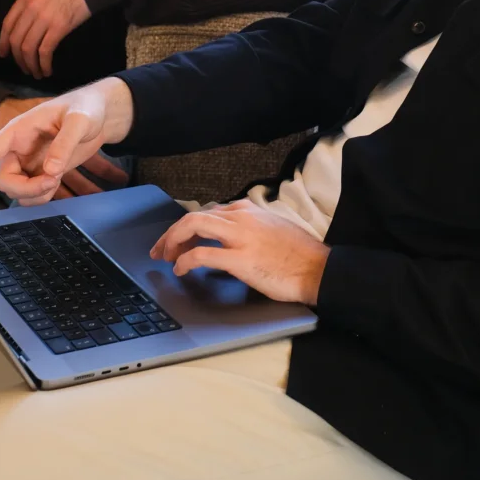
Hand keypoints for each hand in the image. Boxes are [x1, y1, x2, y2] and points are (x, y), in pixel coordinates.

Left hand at [0, 0, 90, 79]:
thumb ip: (33, 2)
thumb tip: (29, 23)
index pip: (7, 24)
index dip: (3, 42)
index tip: (4, 54)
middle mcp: (30, 8)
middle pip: (16, 39)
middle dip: (18, 58)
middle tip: (24, 68)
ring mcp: (43, 18)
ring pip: (28, 48)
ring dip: (30, 64)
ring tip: (36, 73)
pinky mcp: (58, 28)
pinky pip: (44, 51)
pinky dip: (43, 64)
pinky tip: (47, 70)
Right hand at [0, 78, 133, 203]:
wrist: (101, 115)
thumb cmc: (86, 108)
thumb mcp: (79, 120)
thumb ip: (65, 143)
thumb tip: (51, 171)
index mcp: (18, 131)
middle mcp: (19, 149)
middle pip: (5, 181)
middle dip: (26, 188)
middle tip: (53, 180)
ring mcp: (30, 164)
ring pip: (19, 193)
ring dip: (37, 194)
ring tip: (59, 178)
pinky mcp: (43, 174)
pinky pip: (35, 195)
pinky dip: (46, 196)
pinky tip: (61, 184)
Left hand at [151, 199, 328, 304]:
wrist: (319, 269)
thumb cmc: (301, 254)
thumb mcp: (275, 227)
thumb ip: (252, 226)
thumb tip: (234, 236)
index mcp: (250, 210)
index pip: (210, 211)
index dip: (189, 226)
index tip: (181, 239)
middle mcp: (242, 217)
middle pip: (195, 216)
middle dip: (172, 232)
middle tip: (161, 248)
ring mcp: (240, 237)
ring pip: (193, 226)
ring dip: (173, 240)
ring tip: (165, 256)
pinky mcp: (239, 259)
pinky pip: (202, 255)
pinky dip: (186, 260)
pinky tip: (180, 269)